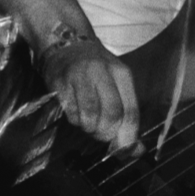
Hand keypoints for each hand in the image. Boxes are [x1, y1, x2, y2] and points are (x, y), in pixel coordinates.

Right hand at [38, 30, 139, 151]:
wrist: (65, 44)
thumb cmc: (94, 68)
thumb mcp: (115, 81)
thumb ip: (126, 111)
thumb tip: (135, 150)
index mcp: (121, 73)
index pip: (130, 111)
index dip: (128, 136)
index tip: (126, 150)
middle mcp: (101, 74)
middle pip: (111, 115)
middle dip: (106, 133)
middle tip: (101, 135)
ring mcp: (78, 78)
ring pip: (89, 117)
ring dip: (89, 128)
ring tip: (87, 123)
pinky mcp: (59, 85)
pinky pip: (70, 113)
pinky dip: (75, 121)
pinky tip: (76, 115)